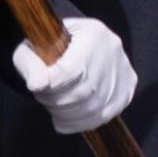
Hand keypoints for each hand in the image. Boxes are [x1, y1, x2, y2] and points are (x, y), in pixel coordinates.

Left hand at [13, 16, 136, 133]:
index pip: (71, 69)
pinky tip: (68, 118)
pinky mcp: (127, 87)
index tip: (35, 88)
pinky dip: (82, 123)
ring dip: (68, 116)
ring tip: (54, 108)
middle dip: (57, 102)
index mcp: (92, 33)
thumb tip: (37, 84)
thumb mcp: (35, 44)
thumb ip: (29, 62)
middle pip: (83, 91)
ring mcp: (123, 70)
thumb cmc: (53, 44)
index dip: (50, 85)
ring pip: (94, 108)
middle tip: (44, 97)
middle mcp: (113, 51)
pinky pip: (105, 115)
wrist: (79, 41)